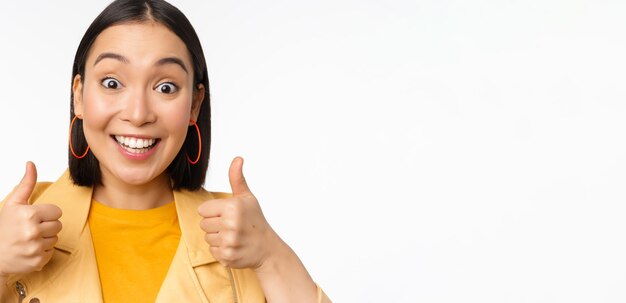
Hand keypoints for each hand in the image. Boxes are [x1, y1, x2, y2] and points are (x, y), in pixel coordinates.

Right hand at [0, 162, 61, 277]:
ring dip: (46, 238)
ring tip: (30, 238)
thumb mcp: (14, 203)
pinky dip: (43, 251)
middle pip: (58, 225)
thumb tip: (31, 164)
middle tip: (31, 228)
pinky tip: (30, 249)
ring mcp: (36, 247)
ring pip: (56, 238)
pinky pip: (52, 252)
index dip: (46, 214)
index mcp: (30, 214)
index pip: (57, 212)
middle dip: (47, 226)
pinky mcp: (38, 261)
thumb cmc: (4, 227)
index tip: (35, 217)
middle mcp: (33, 231)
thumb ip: (26, 184)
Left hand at [198, 157, 279, 268]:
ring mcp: (229, 242)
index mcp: (232, 207)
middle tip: (231, 226)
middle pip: (203, 224)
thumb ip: (237, 178)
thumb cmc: (255, 220)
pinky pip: (212, 251)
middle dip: (215, 225)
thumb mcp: (247, 198)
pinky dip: (221, 250)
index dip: (214, 211)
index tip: (227, 214)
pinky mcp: (227, 256)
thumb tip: (237, 158)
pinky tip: (233, 246)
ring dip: (217, 237)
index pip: (203, 210)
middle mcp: (230, 224)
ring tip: (232, 236)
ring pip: (207, 238)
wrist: (267, 248)